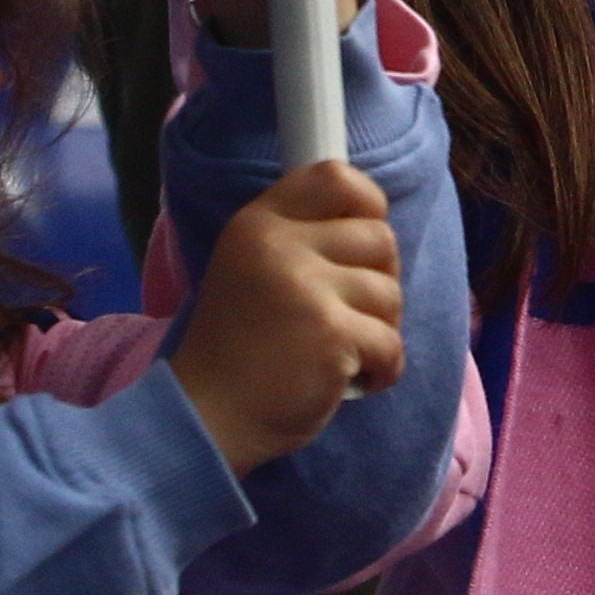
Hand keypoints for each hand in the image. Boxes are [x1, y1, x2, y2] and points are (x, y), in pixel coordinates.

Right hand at [167, 156, 406, 471]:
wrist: (202, 418)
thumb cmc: (235, 352)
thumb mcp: (248, 270)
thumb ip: (296, 241)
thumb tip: (373, 226)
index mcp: (257, 224)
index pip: (334, 177)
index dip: (368, 204)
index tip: (365, 244)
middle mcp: (279, 245)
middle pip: (379, 238)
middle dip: (379, 282)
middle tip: (350, 316)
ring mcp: (306, 288)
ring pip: (390, 293)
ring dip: (379, 331)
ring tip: (342, 354)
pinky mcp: (331, 334)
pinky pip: (391, 343)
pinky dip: (383, 370)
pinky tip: (353, 382)